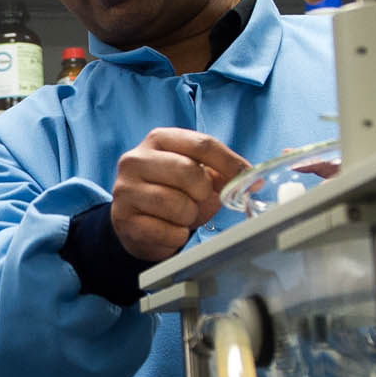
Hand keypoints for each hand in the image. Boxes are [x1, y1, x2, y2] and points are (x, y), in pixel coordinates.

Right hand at [109, 128, 248, 262]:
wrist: (134, 220)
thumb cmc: (171, 193)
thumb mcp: (194, 174)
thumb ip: (221, 171)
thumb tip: (252, 180)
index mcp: (158, 140)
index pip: (201, 144)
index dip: (230, 164)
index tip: (249, 180)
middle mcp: (135, 160)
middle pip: (189, 172)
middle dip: (204, 193)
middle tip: (200, 200)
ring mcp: (125, 190)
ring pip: (178, 205)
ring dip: (190, 216)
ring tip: (182, 216)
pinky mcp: (123, 220)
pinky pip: (167, 232)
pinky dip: (177, 236)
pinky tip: (170, 231)